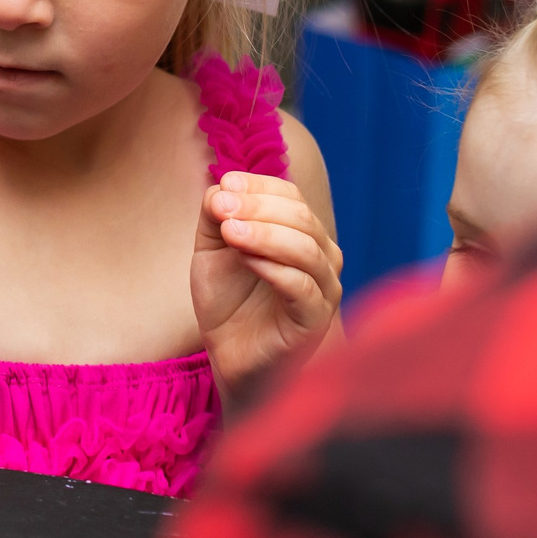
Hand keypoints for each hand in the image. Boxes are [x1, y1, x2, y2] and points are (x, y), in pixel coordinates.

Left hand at [192, 171, 342, 393]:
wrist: (228, 352)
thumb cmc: (228, 298)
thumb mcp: (213, 247)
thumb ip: (216, 214)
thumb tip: (223, 186)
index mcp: (301, 233)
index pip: (290, 195)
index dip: (258, 186)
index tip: (225, 185)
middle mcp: (321, 257)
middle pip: (301, 217)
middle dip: (257, 207)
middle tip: (221, 209)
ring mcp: (323, 290)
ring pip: (307, 250)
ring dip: (265, 234)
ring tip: (230, 232)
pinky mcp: (314, 321)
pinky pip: (303, 288)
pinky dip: (274, 268)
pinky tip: (246, 260)